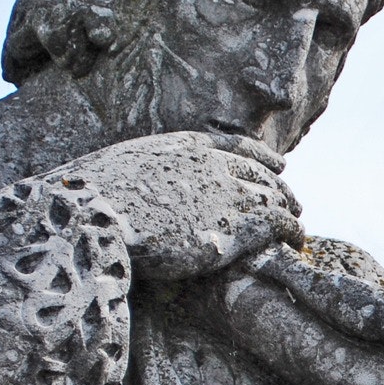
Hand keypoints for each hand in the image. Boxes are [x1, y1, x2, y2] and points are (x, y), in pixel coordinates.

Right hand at [44, 131, 303, 282]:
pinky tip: (296, 238)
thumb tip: (133, 190)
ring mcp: (226, 191)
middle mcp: (211, 163)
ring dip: (288, 210)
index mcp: (183, 147)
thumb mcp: (120, 173)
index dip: (260, 157)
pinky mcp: (236, 223)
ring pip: (273, 195)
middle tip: (291, 202)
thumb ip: (145, 175)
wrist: (88, 216)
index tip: (278, 165)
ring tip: (296, 224)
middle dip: (277, 187)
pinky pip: (278, 221)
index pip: (235, 146)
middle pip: (259, 172)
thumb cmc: (88, 202)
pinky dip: (292, 229)